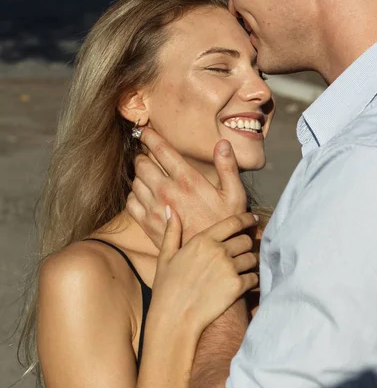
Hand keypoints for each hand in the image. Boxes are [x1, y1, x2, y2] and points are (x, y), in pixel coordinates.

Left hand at [127, 128, 246, 247]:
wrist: (211, 258)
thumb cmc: (225, 225)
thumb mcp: (235, 195)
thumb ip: (228, 167)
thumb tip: (222, 143)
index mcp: (187, 180)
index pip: (161, 150)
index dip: (150, 136)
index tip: (144, 129)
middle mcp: (167, 191)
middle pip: (142, 164)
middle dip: (142, 156)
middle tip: (147, 155)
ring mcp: (155, 208)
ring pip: (135, 182)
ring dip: (139, 176)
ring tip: (147, 175)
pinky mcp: (147, 224)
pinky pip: (130, 203)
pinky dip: (134, 196)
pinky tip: (144, 196)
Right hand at [148, 209, 258, 338]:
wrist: (174, 318)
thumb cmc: (166, 289)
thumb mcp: (165, 257)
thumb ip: (171, 231)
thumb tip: (170, 209)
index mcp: (202, 240)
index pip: (233, 223)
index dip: (246, 219)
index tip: (253, 219)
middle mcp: (218, 250)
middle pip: (245, 240)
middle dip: (247, 244)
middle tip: (245, 250)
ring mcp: (229, 268)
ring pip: (252, 258)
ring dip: (250, 262)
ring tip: (245, 268)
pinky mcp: (237, 286)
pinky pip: (254, 278)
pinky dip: (253, 280)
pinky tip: (247, 283)